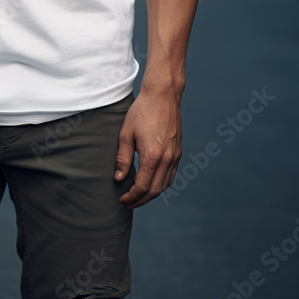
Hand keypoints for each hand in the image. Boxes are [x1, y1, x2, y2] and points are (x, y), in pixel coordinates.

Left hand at [114, 87, 182, 207]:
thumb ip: (122, 158)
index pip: (142, 187)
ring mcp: (175, 156)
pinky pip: (171, 175)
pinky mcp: (179, 151)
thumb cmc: (142, 111)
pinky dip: (161, 184)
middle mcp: (166, 159)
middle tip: (128, 202)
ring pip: (165, 185)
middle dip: (141, 200)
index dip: (131, 197)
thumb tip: (119, 178)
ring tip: (138, 195)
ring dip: (152, 194)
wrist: (163, 95)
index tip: (122, 199)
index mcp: (152, 155)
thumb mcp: (126, 133)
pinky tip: (151, 182)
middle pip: (155, 190)